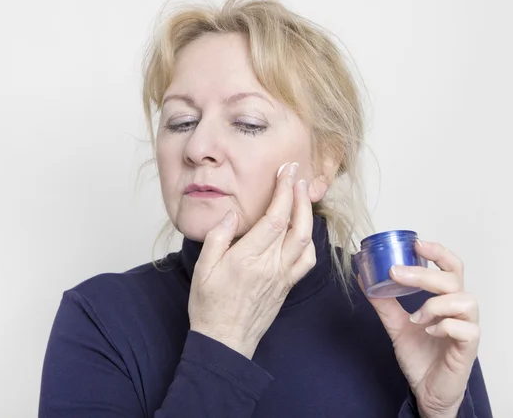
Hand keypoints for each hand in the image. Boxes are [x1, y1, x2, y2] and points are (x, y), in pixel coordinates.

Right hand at [188, 162, 315, 358]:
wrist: (225, 341)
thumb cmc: (210, 306)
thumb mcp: (203, 269)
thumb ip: (218, 238)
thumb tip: (233, 214)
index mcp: (247, 258)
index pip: (273, 218)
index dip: (283, 191)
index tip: (286, 172)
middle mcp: (270, 266)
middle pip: (295, 225)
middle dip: (299, 196)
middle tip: (298, 175)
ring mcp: (282, 277)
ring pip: (305, 241)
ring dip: (307, 215)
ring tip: (302, 196)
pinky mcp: (287, 286)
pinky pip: (306, 261)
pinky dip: (309, 242)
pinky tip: (303, 232)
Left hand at [359, 241, 479, 417]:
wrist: (426, 391)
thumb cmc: (420, 355)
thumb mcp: (396, 325)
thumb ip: (384, 302)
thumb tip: (365, 277)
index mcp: (446, 299)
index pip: (450, 267)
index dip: (438, 252)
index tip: (416, 243)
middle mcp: (460, 309)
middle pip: (453, 278)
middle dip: (424, 273)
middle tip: (397, 274)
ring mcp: (467, 328)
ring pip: (465, 300)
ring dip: (435, 304)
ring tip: (416, 318)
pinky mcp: (469, 348)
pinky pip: (466, 329)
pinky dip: (445, 326)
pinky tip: (429, 331)